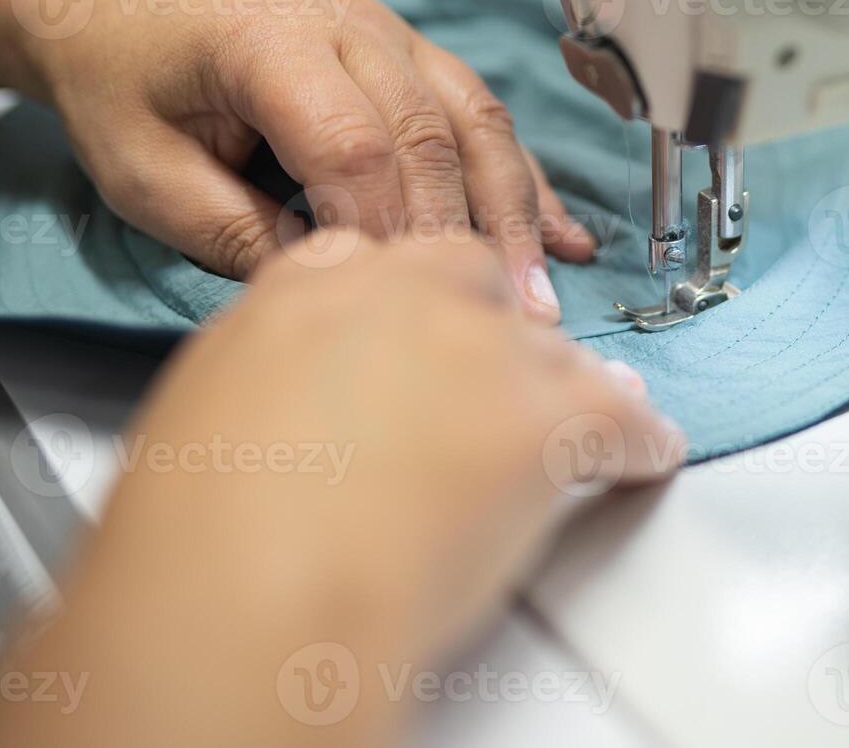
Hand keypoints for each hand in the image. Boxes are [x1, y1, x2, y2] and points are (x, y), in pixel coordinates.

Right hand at [0, 236, 683, 747]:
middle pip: (479, 283)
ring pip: (552, 352)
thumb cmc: (206, 534)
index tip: (422, 330)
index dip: (412, 300)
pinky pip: (617, 418)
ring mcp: (480, 351)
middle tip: (499, 378)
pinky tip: (644, 453)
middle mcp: (402, 298)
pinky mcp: (544, 417)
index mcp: (307, 289)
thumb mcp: (204, 416)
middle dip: (493, 327)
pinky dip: (635, 441)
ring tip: (586, 415)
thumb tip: (302, 390)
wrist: (256, 590)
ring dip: (567, 386)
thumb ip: (270, 375)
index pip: (383, 258)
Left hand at [25, 0, 593, 322]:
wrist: (119, 17)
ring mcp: (392, 35)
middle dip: (466, 233)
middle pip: (431, 134)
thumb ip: (237, 235)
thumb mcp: (147, 180)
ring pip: (478, 122)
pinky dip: (525, 180)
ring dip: (515, 211)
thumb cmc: (125, 94)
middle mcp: (348, 26)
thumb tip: (339, 288)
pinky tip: (564, 233)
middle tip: (499, 320)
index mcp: (270, 44)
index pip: (353, 145)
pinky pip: (484, 116)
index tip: (393, 306)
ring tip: (540, 293)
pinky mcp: (415, 57)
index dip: (380, 231)